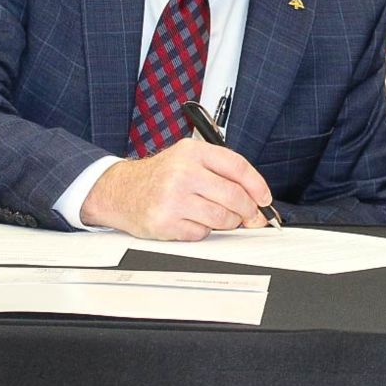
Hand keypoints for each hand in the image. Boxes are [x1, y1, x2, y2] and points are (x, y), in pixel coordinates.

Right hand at [79, 139, 273, 240]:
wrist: (121, 191)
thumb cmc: (160, 176)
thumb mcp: (188, 159)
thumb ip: (221, 171)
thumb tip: (256, 197)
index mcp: (193, 152)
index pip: (237, 167)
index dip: (257, 185)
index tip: (265, 199)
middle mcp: (183, 172)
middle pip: (234, 196)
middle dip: (248, 210)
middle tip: (250, 216)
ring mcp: (173, 198)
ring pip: (222, 218)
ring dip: (228, 223)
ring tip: (220, 218)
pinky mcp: (166, 222)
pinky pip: (202, 233)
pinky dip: (203, 231)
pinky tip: (193, 221)